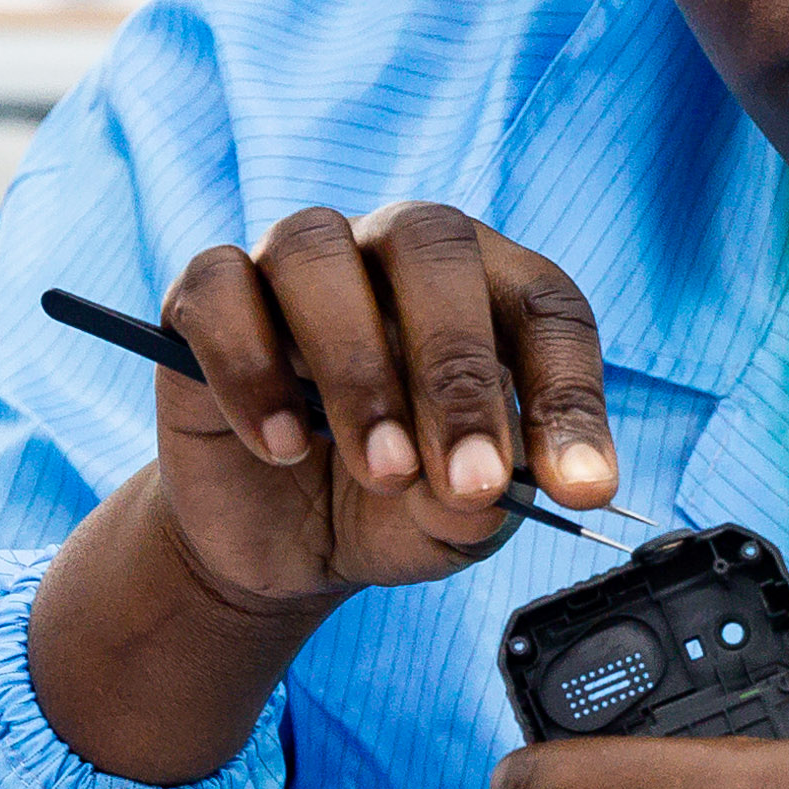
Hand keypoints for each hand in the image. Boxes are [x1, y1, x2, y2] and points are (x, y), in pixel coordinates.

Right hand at [30, 205, 619, 786]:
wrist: (276, 543)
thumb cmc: (386, 507)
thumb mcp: (448, 524)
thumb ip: (473, 503)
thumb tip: (478, 488)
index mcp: (483, 289)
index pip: (544, 304)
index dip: (570, 392)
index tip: (581, 489)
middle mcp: (392, 252)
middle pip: (433, 245)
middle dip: (456, 370)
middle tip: (467, 480)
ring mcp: (295, 263)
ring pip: (318, 255)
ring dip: (356, 369)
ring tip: (379, 470)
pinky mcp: (207, 297)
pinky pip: (222, 292)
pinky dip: (251, 370)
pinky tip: (279, 448)